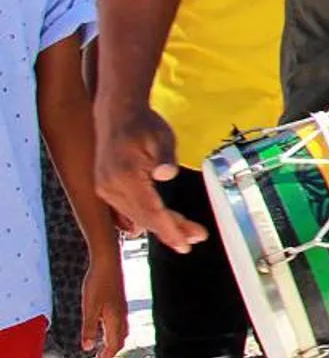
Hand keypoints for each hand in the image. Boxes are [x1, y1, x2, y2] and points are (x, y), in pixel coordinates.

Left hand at [80, 253, 126, 357]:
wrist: (108, 262)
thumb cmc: (98, 283)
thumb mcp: (89, 307)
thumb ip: (89, 328)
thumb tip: (87, 348)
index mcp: (115, 319)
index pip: (112, 346)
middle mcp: (122, 316)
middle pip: (119, 342)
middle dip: (109, 355)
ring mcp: (122, 309)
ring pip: (121, 333)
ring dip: (113, 344)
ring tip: (102, 350)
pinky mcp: (120, 303)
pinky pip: (120, 324)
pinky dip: (113, 334)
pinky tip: (104, 330)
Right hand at [96, 104, 205, 251]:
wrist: (117, 114)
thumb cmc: (144, 125)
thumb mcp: (161, 137)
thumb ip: (164, 158)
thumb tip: (166, 174)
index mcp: (125, 176)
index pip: (150, 210)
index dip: (169, 229)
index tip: (185, 243)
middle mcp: (110, 186)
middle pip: (143, 217)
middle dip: (170, 231)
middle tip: (194, 240)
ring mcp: (105, 188)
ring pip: (135, 216)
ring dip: (160, 226)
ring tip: (185, 235)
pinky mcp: (105, 187)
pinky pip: (126, 210)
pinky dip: (144, 219)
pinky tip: (158, 227)